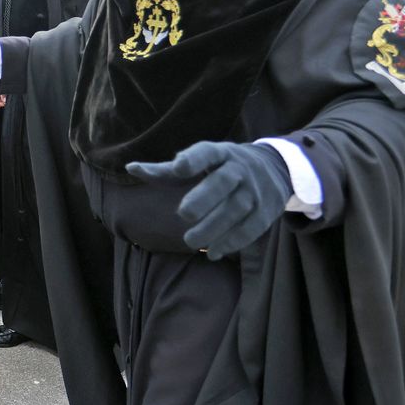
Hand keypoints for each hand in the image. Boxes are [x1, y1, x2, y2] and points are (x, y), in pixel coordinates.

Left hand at [125, 141, 291, 259]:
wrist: (274, 167)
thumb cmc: (222, 166)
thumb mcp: (199, 162)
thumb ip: (166, 169)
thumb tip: (130, 168)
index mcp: (219, 153)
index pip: (206, 152)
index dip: (193, 159)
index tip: (177, 167)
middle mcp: (239, 169)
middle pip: (222, 182)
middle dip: (203, 198)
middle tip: (183, 214)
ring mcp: (255, 190)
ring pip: (236, 209)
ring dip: (214, 228)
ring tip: (191, 241)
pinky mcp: (266, 210)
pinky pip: (250, 228)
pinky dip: (232, 241)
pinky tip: (214, 252)